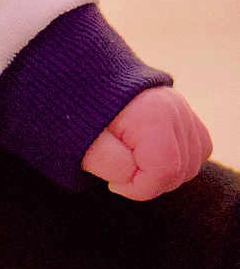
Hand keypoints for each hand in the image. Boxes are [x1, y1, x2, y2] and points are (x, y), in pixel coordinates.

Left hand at [80, 86, 212, 199]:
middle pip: (182, 170)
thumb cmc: (74, 115)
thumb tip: (137, 176)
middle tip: (118, 174)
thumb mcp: (83, 145)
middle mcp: (175, 109)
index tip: (112, 184)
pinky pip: (197, 147)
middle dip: (150, 182)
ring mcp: (182, 107)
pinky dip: (178, 160)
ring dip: (164, 173)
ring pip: (193, 161)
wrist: (71, 80)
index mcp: (153, 116)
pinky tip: (148, 159)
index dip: (139, 188)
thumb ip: (113, 165)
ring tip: (130, 165)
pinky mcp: (181, 110)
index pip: (165, 172)